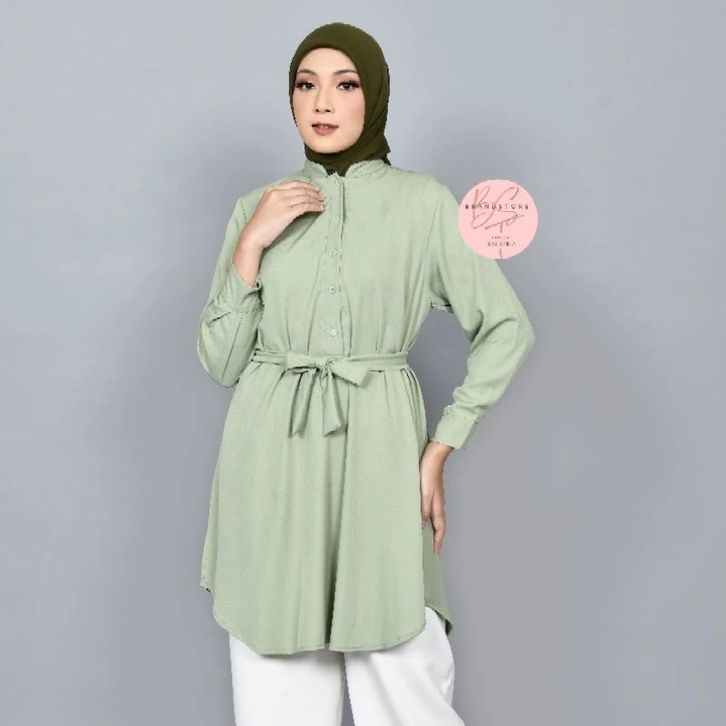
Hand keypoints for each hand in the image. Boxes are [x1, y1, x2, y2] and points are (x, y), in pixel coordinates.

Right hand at [239, 180, 325, 251]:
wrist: (254, 234)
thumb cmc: (260, 224)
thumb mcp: (268, 205)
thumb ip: (279, 199)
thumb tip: (294, 200)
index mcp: (272, 190)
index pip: (294, 184)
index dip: (307, 185)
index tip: (315, 188)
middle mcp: (277, 193)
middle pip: (301, 189)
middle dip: (314, 192)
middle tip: (322, 196)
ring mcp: (282, 202)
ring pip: (305, 197)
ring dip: (316, 199)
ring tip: (323, 203)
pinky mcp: (287, 213)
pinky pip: (305, 206)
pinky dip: (314, 206)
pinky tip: (320, 209)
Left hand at [420, 440, 453, 554]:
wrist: (433, 456)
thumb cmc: (428, 473)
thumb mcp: (424, 494)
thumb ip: (423, 511)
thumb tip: (421, 527)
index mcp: (438, 507)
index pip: (440, 529)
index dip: (438, 542)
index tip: (435, 553)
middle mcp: (439, 504)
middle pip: (440, 525)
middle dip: (437, 538)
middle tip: (433, 548)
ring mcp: (436, 498)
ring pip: (436, 518)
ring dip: (433, 528)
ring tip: (427, 536)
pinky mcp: (432, 492)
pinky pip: (432, 510)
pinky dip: (429, 518)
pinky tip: (423, 516)